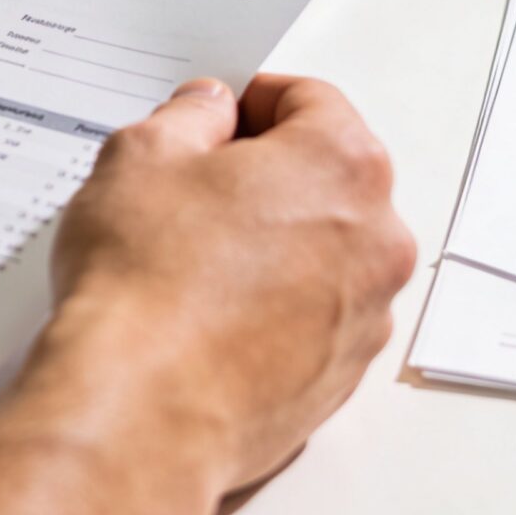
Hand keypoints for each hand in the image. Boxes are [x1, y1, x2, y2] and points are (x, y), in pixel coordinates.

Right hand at [38, 74, 411, 514]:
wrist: (139, 414)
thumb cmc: (146, 288)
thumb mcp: (141, 157)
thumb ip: (188, 116)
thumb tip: (206, 113)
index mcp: (342, 166)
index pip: (309, 100)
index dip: (249, 100)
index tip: (212, 119)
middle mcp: (375, 240)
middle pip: (325, 178)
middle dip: (263, 175)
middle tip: (190, 190)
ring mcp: (364, 317)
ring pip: (320, 252)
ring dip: (269, 245)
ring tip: (189, 263)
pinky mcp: (338, 378)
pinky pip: (309, 319)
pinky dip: (269, 309)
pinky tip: (203, 317)